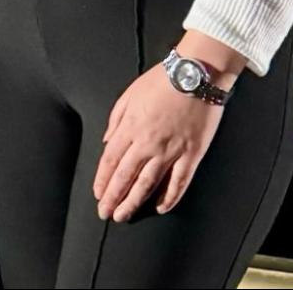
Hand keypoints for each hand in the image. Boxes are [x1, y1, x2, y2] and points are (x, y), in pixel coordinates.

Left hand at [92, 59, 228, 219]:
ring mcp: (171, 151)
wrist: (195, 75)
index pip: (111, 160)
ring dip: (134, 202)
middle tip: (106, 214)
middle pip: (125, 176)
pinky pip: (179, 182)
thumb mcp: (129, 94)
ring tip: (124, 216)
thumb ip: (116, 120)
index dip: (103, 180)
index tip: (98, 194)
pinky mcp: (192, 155)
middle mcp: (148, 142)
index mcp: (130, 127)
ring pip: (148, 184)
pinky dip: (169, 197)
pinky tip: (160, 207)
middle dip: (113, 197)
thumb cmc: (161, 81)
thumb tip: (107, 141)